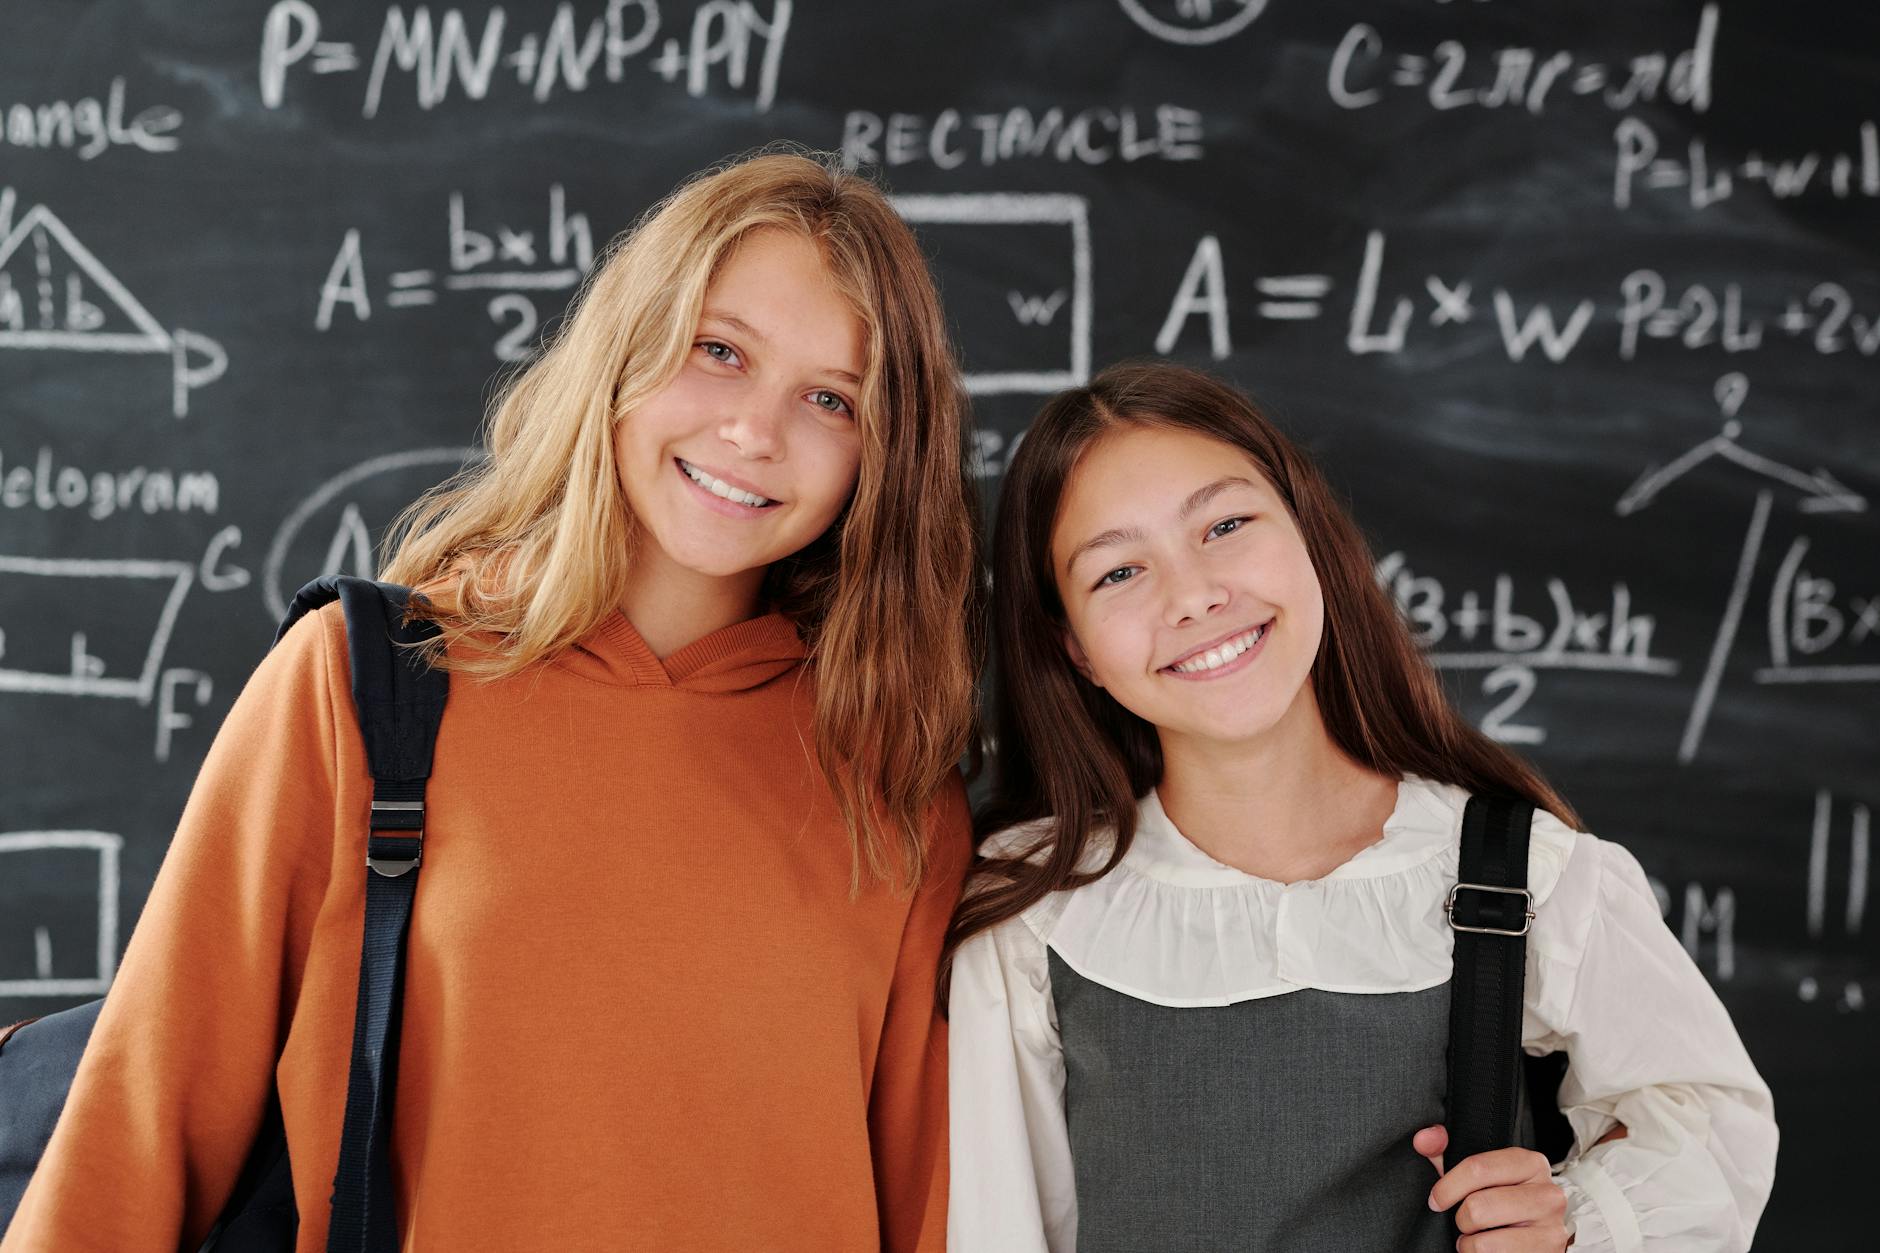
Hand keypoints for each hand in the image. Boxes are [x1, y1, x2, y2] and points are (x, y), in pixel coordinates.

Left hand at [1413, 1125, 1568, 1251]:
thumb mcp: (1478, 1174)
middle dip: (1461, 1219)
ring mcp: (1552, 1228)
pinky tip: (1491, 1250)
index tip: (1437, 1200)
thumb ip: (1445, 1151)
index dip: (1447, 1187)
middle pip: (1478, 1207)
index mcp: (1530, 1163)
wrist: (1536, 1238)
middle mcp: (1548, 1193)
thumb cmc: (1502, 1201)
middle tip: (1466, 1222)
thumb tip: (1423, 1139)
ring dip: (1470, 1243)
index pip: (1478, 1167)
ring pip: (1485, 1241)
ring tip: (1478, 1238)